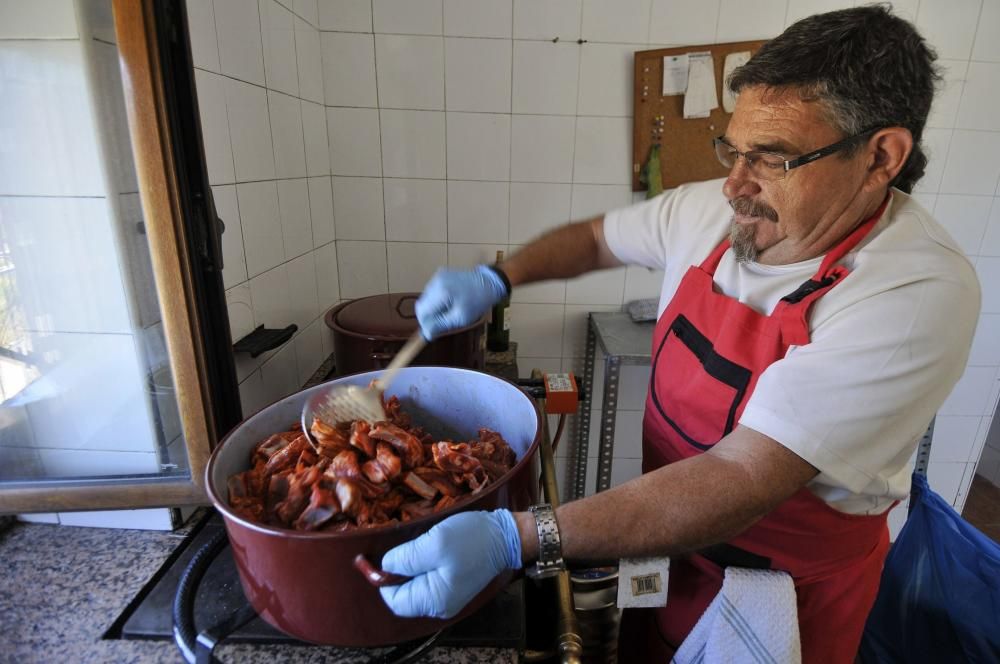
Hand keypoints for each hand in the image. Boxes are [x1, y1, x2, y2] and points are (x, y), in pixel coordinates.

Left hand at [378, 510, 521, 618]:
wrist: (506, 535)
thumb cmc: (472, 538)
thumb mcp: (435, 543)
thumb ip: (405, 558)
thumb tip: (383, 567)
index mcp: (434, 600)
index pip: (394, 599)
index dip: (382, 578)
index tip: (378, 554)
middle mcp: (439, 605)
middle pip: (403, 594)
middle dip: (397, 571)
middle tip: (403, 545)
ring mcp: (447, 596)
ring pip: (414, 585)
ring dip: (409, 566)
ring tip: (417, 545)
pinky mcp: (452, 585)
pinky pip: (427, 579)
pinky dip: (421, 566)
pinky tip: (427, 550)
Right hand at [415, 266, 507, 340]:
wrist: (489, 282)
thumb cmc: (477, 302)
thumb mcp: (460, 318)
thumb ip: (441, 326)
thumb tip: (425, 334)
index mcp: (441, 293)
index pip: (422, 312)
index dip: (425, 323)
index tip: (432, 330)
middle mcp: (436, 282)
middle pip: (421, 305)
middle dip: (429, 315)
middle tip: (442, 321)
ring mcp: (437, 276)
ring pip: (425, 298)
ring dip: (433, 307)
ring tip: (449, 309)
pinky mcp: (440, 274)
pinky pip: (432, 291)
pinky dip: (437, 299)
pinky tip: (449, 300)